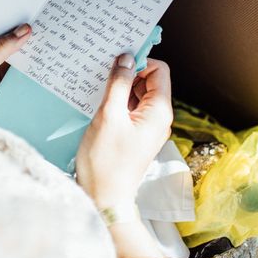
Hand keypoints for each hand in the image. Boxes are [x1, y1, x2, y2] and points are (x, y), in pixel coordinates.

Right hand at [76, 56, 172, 207]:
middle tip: (103, 70)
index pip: (159, 71)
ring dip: (120, 87)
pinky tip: (98, 101)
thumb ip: (119, 85)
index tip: (116, 60)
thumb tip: (126, 58)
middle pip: (149, 81)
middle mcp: (158, 118)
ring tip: (98, 86)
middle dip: (128, 72)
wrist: (104, 199)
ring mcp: (146, 127)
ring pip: (137, 94)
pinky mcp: (134, 134)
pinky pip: (129, 109)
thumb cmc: (106, 161)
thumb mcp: (109, 116)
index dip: (140, 61)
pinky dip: (116, 101)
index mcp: (159, 112)